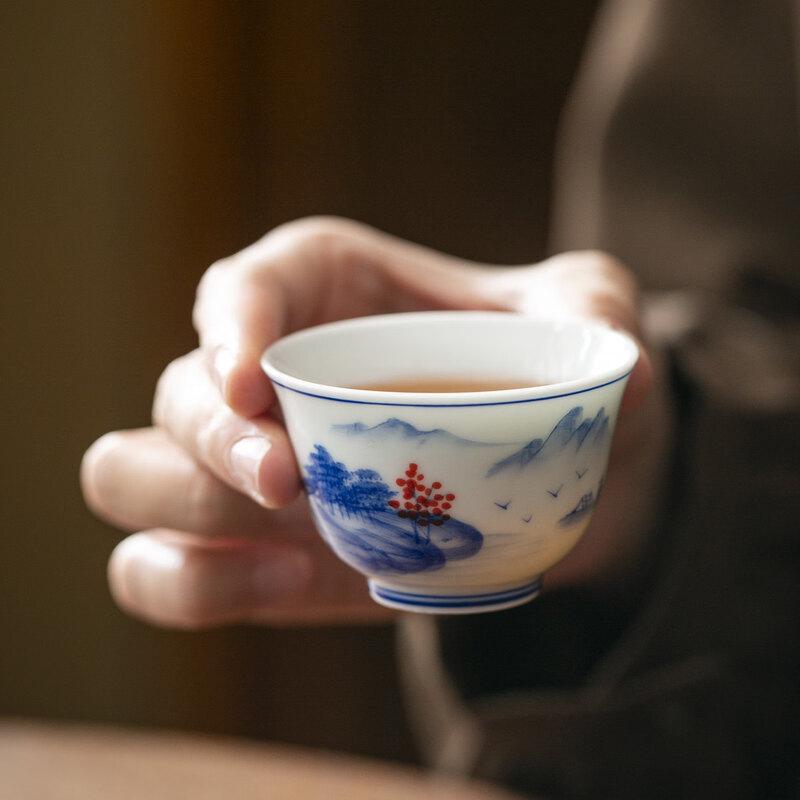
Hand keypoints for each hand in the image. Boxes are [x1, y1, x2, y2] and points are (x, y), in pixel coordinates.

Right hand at [81, 217, 668, 628]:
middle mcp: (267, 379)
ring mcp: (246, 471)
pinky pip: (162, 572)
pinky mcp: (250, 552)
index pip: (239, 285)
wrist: (547, 480)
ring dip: (183, 509)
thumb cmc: (548, 378)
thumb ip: (600, 321)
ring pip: (131, 475)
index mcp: (323, 291)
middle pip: (173, 394)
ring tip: (288, 534)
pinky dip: (195, 586)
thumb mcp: (589, 325)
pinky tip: (281, 586)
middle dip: (207, 442)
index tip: (255, 380)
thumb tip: (616, 369)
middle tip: (289, 482)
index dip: (226, 324)